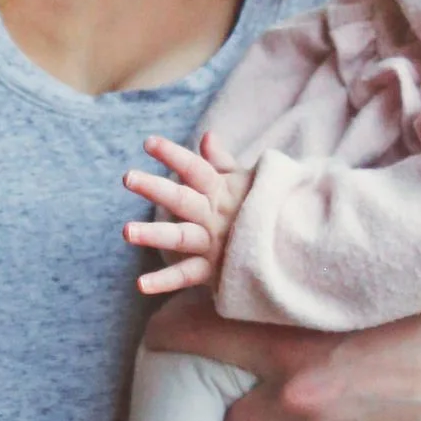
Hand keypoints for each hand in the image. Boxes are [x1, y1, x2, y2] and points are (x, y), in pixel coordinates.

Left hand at [123, 132, 253, 296]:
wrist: (294, 249)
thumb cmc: (263, 211)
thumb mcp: (247, 184)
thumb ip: (221, 163)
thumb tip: (206, 136)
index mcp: (220, 192)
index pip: (195, 169)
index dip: (173, 155)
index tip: (147, 143)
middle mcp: (214, 216)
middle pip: (182, 199)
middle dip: (155, 188)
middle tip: (127, 177)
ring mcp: (213, 244)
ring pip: (180, 238)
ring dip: (153, 235)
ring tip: (125, 231)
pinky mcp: (213, 270)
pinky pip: (186, 276)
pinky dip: (164, 282)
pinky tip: (140, 284)